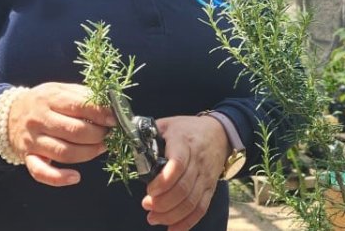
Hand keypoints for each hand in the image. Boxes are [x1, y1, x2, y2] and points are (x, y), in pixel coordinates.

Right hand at [6, 82, 114, 186]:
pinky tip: (75, 177)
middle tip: (108, 134)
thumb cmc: (42, 102)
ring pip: (64, 152)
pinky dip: (59, 178)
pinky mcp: (28, 158)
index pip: (79, 106)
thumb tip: (109, 106)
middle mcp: (39, 119)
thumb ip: (82, 96)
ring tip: (100, 148)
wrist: (9, 115)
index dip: (100, 114)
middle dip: (98, 135)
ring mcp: (33, 140)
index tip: (115, 119)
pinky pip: (41, 172)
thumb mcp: (60, 90)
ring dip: (88, 153)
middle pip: (74, 131)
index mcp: (49, 98)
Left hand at [141, 114, 229, 229]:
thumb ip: (147, 135)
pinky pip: (201, 209)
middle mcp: (198, 161)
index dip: (164, 181)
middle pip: (183, 189)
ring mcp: (205, 177)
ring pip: (191, 202)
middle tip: (146, 205)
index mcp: (184, 142)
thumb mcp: (167, 124)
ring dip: (171, 215)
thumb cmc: (187, 129)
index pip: (178, 164)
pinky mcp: (210, 189)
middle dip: (162, 203)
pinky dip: (187, 223)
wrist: (219, 133)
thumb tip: (125, 145)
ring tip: (153, 218)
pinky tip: (172, 229)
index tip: (149, 190)